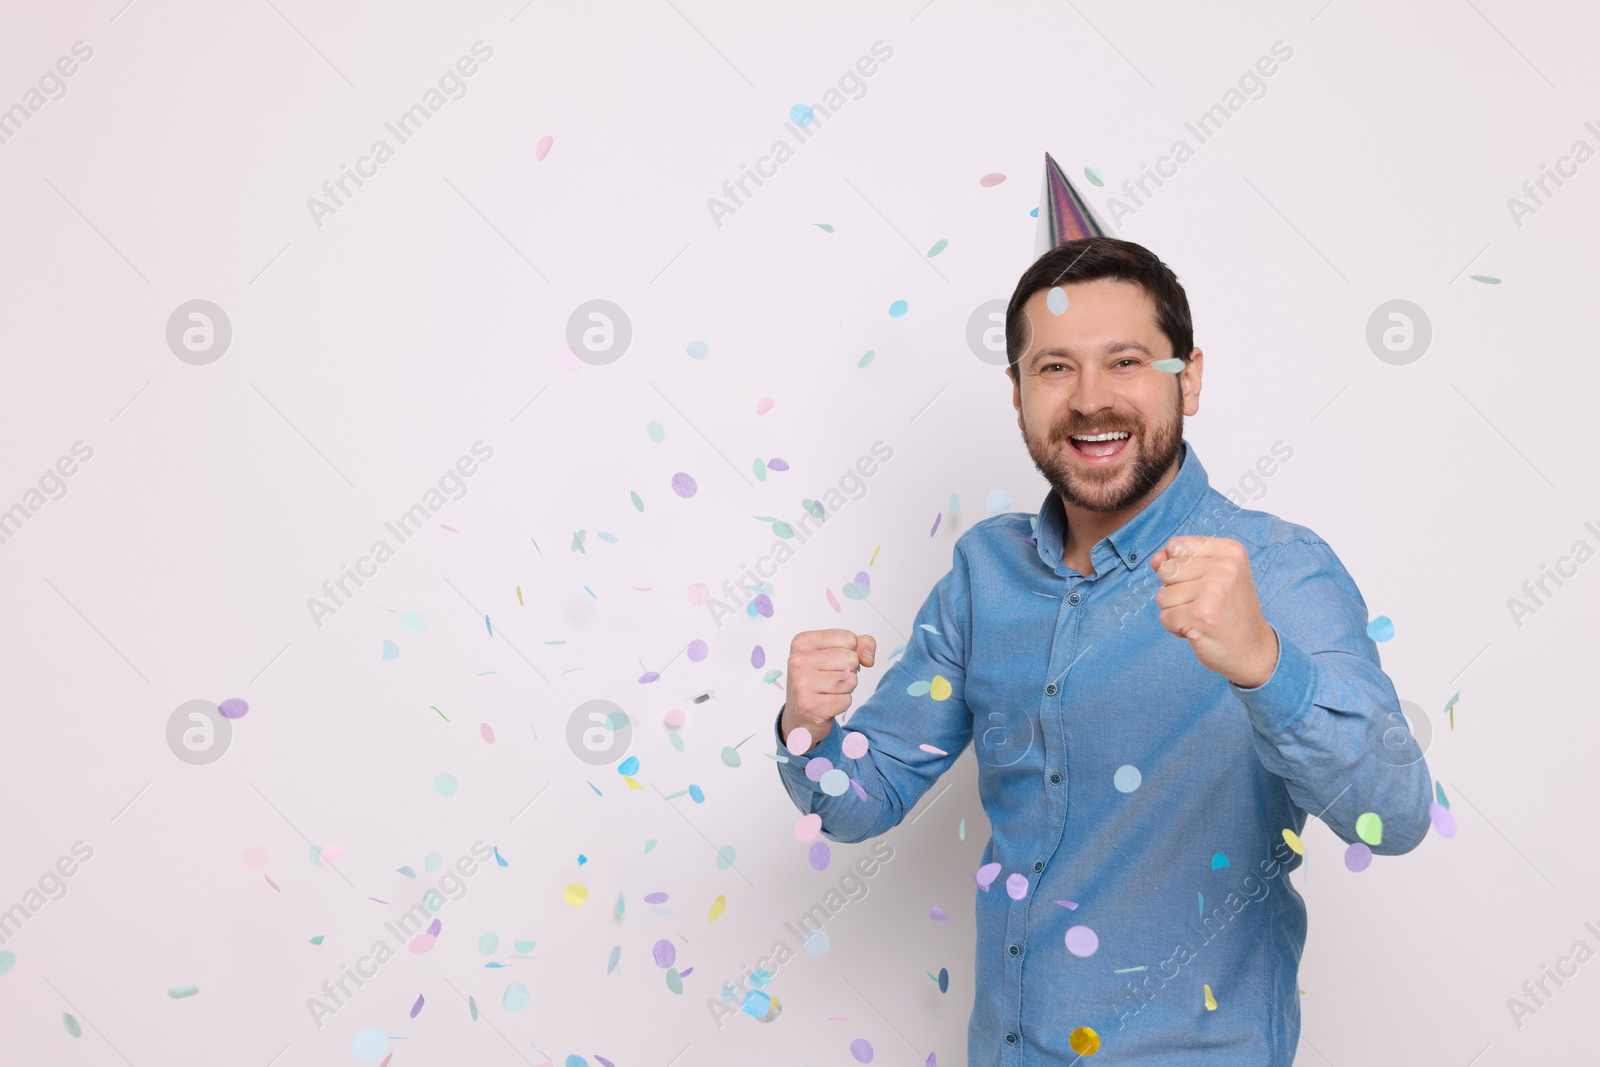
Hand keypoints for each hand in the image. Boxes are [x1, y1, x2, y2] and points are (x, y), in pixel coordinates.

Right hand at [782, 629, 876, 754]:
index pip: (848, 638)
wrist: (800, 718)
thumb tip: (868, 659)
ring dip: (845, 689)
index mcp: (802, 642)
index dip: (849, 653)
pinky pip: (846, 700)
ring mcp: (802, 683)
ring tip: (827, 692)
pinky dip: (841, 704)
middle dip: (848, 672)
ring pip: (851, 680)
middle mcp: (798, 661)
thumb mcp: (838, 653)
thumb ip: (861, 644)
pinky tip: (826, 705)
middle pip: (851, 659)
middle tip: (829, 681)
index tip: (831, 663)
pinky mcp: (809, 706)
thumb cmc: (820, 682)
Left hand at [1147, 536, 1278, 687]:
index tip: (1200, 582)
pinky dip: (1176, 627)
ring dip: (1175, 611)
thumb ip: (1181, 561)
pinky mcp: (1200, 615)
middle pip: (1166, 569)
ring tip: (1201, 616)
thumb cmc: (1229, 611)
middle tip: (1202, 602)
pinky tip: (1199, 629)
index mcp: (1229, 551)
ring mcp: (1213, 590)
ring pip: (1162, 595)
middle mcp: (1225, 566)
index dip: (1177, 566)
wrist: (1254, 650)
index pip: (1176, 545)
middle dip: (1174, 590)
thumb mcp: (1213, 576)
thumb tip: (1156, 560)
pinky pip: (1165, 617)